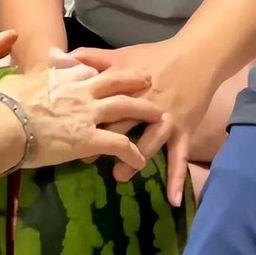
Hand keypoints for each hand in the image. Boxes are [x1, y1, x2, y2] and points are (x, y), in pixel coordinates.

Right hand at [0, 65, 161, 171]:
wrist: (3, 124)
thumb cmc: (3, 104)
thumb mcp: (18, 81)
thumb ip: (30, 77)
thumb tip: (24, 74)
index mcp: (63, 77)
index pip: (90, 70)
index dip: (102, 72)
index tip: (110, 74)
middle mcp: (81, 92)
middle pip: (118, 81)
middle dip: (136, 80)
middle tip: (149, 80)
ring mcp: (88, 114)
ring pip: (127, 108)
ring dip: (146, 112)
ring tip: (161, 117)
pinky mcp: (89, 139)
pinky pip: (120, 145)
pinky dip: (134, 154)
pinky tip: (141, 162)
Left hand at [69, 40, 215, 205]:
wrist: (196, 57)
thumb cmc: (155, 57)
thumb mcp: (122, 55)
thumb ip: (91, 58)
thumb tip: (59, 56)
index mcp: (126, 88)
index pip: (100, 104)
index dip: (83, 117)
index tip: (65, 131)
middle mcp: (145, 105)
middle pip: (121, 125)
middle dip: (104, 142)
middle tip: (84, 160)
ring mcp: (166, 120)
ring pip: (148, 142)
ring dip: (134, 160)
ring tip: (119, 176)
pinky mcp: (183, 131)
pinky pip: (180, 157)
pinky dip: (177, 178)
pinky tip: (173, 199)